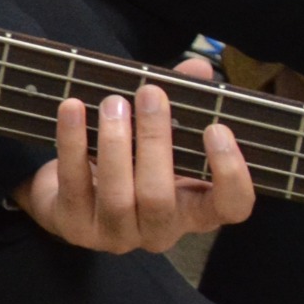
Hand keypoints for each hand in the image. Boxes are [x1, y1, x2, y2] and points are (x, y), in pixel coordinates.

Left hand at [13, 60, 252, 253]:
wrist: (70, 192)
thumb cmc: (130, 161)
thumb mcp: (160, 135)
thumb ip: (183, 103)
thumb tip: (198, 68)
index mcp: (195, 210)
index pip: (233, 207)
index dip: (230, 173)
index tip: (217, 128)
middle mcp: (160, 230)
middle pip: (160, 197)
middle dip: (155, 140)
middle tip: (150, 93)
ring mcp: (116, 235)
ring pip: (118, 196)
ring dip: (115, 143)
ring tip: (113, 101)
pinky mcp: (76, 227)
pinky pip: (74, 184)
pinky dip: (72, 143)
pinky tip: (72, 108)